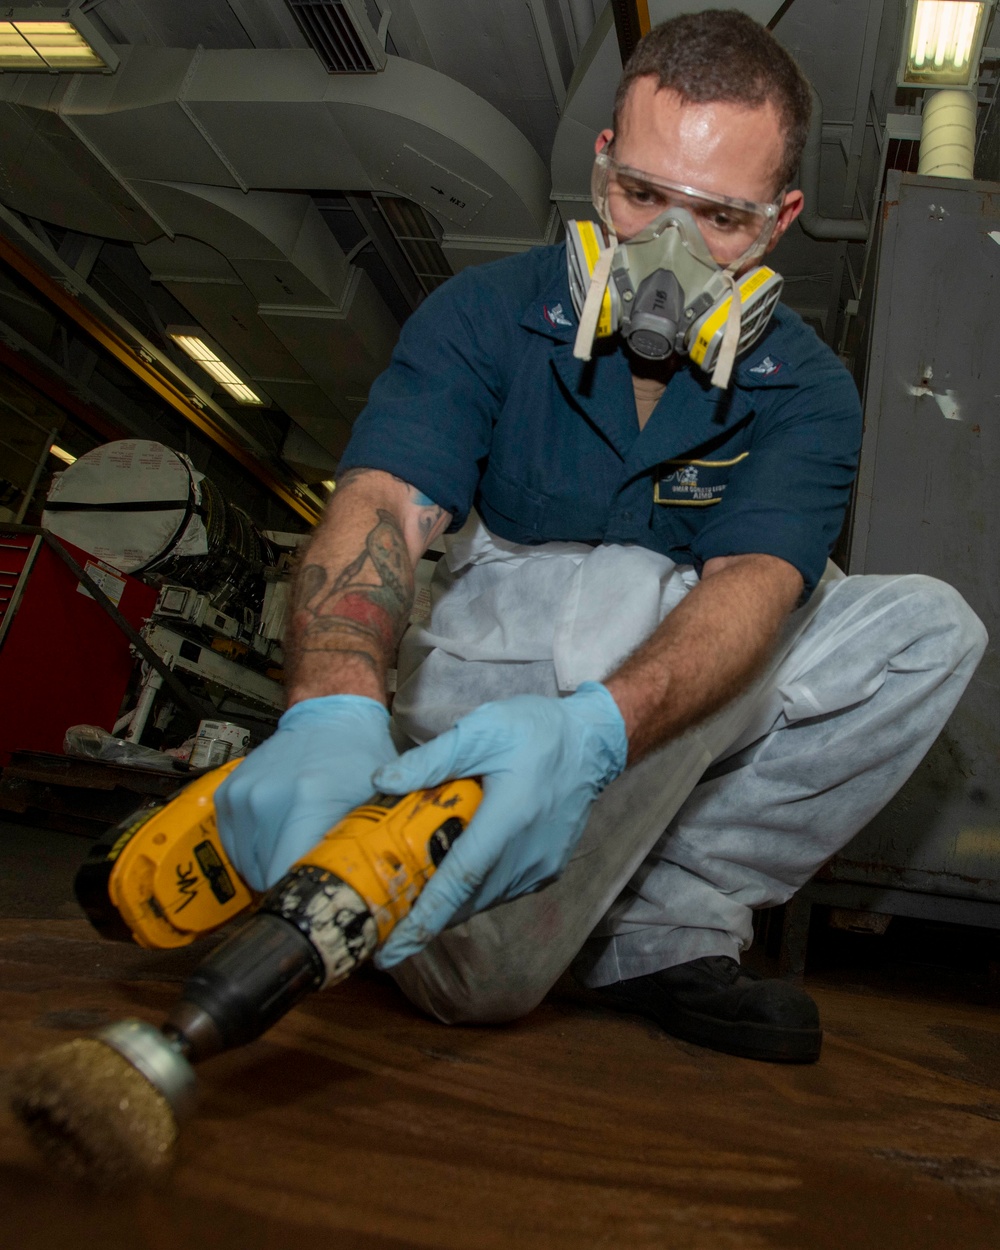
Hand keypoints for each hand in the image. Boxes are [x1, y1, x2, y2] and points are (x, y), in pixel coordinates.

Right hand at [215, 695, 397, 890]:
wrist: (329, 718)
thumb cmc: (359, 762)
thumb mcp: (376, 805)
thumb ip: (367, 849)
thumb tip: (367, 902)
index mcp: (307, 802)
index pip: (288, 878)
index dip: (305, 895)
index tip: (320, 895)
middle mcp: (266, 799)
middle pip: (265, 877)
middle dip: (289, 881)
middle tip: (315, 867)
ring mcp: (242, 795)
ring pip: (246, 866)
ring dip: (268, 867)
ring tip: (297, 847)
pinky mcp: (227, 794)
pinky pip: (233, 847)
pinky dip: (253, 851)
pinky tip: (278, 835)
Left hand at [372, 681, 626, 968]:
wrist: (591, 742)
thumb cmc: (534, 731)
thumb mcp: (482, 730)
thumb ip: (432, 758)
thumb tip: (382, 781)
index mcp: (508, 820)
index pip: (459, 882)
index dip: (421, 920)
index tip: (388, 954)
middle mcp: (527, 855)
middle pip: (466, 900)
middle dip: (422, 917)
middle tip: (382, 923)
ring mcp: (541, 867)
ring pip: (483, 900)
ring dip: (448, 903)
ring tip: (410, 897)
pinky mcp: (547, 869)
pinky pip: (501, 891)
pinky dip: (473, 891)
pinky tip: (452, 874)